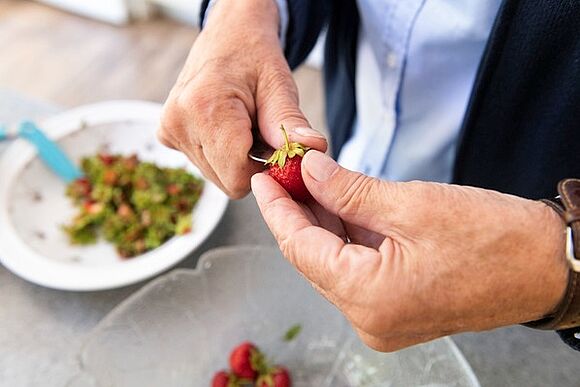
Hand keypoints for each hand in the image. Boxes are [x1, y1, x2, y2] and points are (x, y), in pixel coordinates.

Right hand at [158, 0, 326, 198]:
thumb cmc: (255, 57)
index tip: (277, 148)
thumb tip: (313, 151)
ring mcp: (169, 130)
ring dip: (236, 159)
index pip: (238, 176)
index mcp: (205, 108)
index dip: (264, 169)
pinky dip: (221, 153)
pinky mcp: (167, 134)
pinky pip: (204, 164)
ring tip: (243, 125)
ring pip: (217, 176)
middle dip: (251, 164)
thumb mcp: (279, 85)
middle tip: (260, 131)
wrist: (229, 34)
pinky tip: (226, 127)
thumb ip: (290, 123)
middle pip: (227, 180)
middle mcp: (178, 122)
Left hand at [252, 150, 568, 351]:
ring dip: (321, 221)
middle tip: (285, 171)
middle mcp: (369, 317)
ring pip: (333, 262)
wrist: (546, 266)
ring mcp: (382, 316)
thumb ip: (348, 190)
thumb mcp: (410, 203)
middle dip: (297, 211)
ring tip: (307, 180)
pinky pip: (356, 269)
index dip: (277, 209)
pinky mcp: (395, 307)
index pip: (299, 248)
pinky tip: (336, 204)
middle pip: (313, 257)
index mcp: (369, 298)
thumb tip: (309, 172)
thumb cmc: (494, 239)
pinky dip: (345, 236)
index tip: (264, 177)